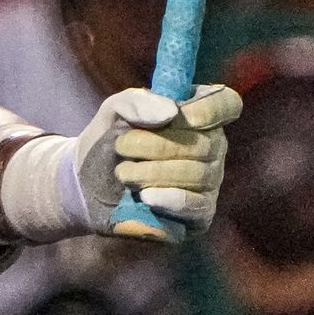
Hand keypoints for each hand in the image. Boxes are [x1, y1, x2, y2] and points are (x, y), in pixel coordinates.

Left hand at [70, 84, 241, 242]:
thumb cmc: (108, 142)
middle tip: (121, 147)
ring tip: (123, 172)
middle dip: (156, 145)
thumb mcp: (112, 112)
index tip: (178, 115)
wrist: (87, 185)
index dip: (210, 109)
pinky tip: (145, 196)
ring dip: (153, 173)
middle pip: (205, 143)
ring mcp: (210, 181)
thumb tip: (171, 112)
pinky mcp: (200, 213)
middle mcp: (213, 146)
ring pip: (198, 174)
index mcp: (197, 113)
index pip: (226, 104)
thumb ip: (136, 102)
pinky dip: (169, 199)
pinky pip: (197, 205)